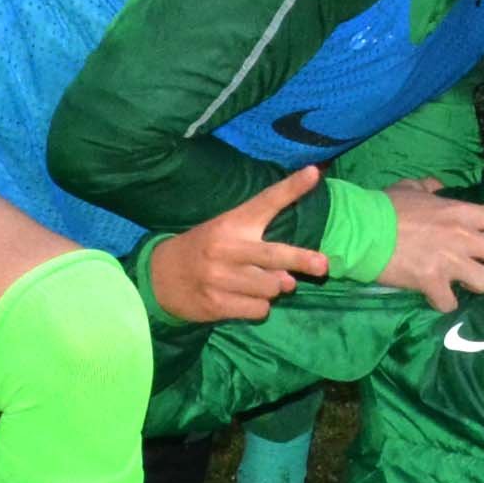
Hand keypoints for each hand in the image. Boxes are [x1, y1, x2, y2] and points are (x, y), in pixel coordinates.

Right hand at [146, 166, 329, 327]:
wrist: (160, 276)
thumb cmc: (205, 249)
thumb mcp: (228, 229)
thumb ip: (262, 244)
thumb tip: (292, 276)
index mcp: (232, 223)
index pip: (266, 201)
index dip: (292, 187)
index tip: (315, 173)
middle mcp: (227, 248)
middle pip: (275, 255)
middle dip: (302, 260)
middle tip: (322, 265)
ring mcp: (220, 277)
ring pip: (271, 288)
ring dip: (273, 289)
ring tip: (256, 283)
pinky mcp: (216, 304)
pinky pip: (258, 309)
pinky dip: (259, 307)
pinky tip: (243, 298)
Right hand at [376, 179, 483, 309]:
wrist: (360, 229)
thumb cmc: (385, 206)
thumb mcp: (411, 187)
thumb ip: (431, 187)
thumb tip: (438, 187)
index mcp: (462, 212)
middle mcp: (464, 237)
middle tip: (477, 262)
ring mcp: (450, 262)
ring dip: (474, 284)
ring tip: (458, 280)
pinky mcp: (431, 283)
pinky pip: (451, 304)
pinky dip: (444, 301)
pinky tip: (434, 293)